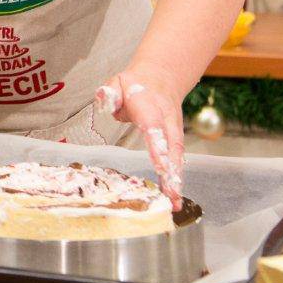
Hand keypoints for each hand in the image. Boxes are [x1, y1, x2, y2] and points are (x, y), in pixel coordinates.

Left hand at [95, 64, 185, 210]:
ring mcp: (174, 131)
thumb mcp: (118, 82)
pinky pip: (176, 161)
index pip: (154, 128)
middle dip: (172, 172)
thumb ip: (111, 92)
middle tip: (172, 195)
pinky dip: (175, 179)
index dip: (158, 147)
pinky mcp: (175, 141)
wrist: (161, 78)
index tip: (161, 166)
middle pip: (172, 147)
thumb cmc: (135, 86)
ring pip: (177, 157)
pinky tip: (173, 198)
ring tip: (175, 204)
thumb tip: (105, 100)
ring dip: (176, 180)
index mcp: (150, 107)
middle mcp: (167, 121)